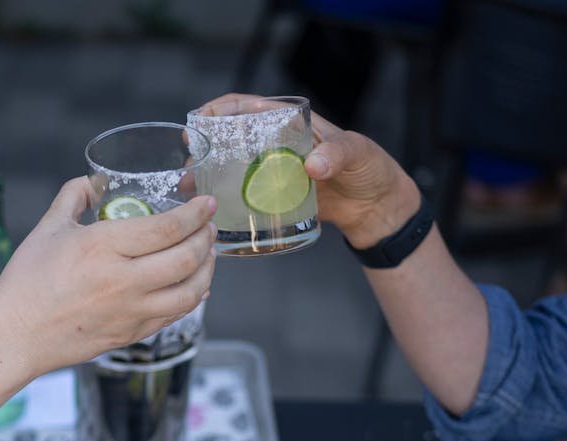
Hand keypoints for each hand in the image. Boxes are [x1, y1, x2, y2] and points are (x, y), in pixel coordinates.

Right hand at [0, 176, 216, 373]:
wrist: (16, 335)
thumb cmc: (27, 282)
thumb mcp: (48, 228)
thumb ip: (73, 197)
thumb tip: (93, 181)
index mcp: (104, 247)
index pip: (167, 228)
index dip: (195, 214)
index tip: (207, 204)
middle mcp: (124, 281)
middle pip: (186, 259)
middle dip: (206, 239)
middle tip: (209, 228)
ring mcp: (131, 312)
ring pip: (189, 292)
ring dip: (206, 271)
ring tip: (208, 256)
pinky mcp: (131, 334)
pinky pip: (174, 316)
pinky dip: (192, 299)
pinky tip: (194, 288)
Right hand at [194, 93, 417, 248]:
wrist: (376, 208)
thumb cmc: (371, 169)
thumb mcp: (358, 153)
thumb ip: (337, 154)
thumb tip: (313, 164)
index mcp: (290, 122)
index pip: (247, 107)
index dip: (219, 110)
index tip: (200, 123)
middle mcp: (276, 143)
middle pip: (232, 138)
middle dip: (206, 147)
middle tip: (190, 162)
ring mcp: (273, 171)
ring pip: (233, 167)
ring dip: (209, 175)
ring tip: (191, 187)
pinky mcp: (275, 197)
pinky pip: (245, 195)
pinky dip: (226, 200)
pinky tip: (212, 209)